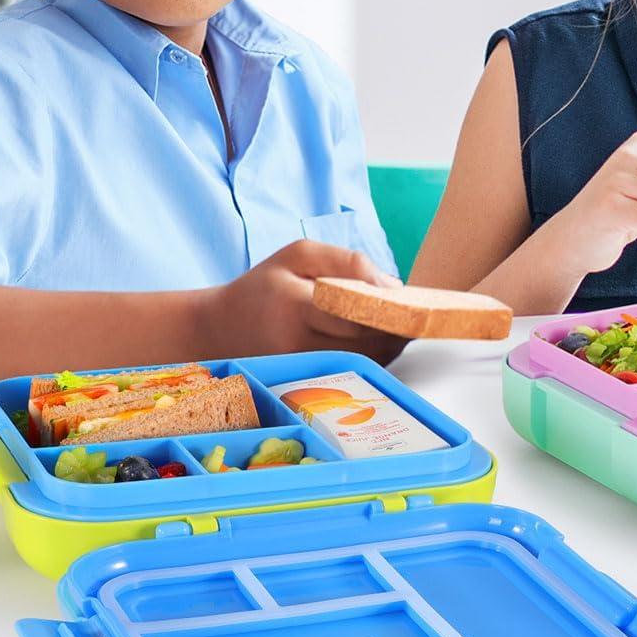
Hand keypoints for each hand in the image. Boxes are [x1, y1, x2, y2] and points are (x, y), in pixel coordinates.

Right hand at [205, 240, 407, 365]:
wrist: (220, 329)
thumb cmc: (263, 285)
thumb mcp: (298, 254)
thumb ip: (346, 261)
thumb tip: (391, 285)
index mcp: (294, 304)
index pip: (354, 314)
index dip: (388, 311)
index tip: (411, 303)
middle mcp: (295, 343)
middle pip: (364, 344)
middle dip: (395, 332)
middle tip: (416, 316)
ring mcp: (299, 368)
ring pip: (362, 363)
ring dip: (388, 348)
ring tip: (402, 328)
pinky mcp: (303, 382)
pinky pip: (350, 371)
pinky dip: (371, 358)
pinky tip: (379, 342)